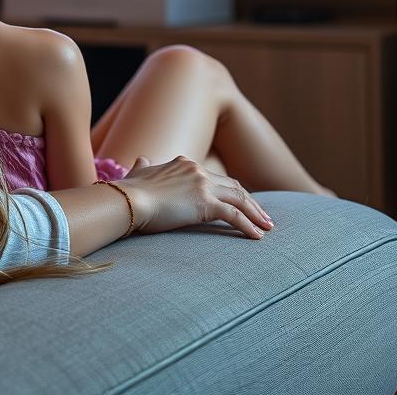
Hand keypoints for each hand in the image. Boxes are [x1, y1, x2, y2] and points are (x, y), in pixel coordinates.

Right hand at [118, 155, 273, 239]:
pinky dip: (248, 225)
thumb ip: (143, 166)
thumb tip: (142, 159)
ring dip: (256, 214)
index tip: (241, 203)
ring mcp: (203, 185)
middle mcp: (197, 170)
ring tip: (267, 227)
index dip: (231, 190)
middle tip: (263, 217)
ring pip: (240, 198)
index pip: (216, 177)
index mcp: (184, 163)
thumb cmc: (130, 191)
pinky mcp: (205, 203)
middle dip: (251, 202)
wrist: (128, 200)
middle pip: (234, 186)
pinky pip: (234, 215)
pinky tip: (257, 237)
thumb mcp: (137, 173)